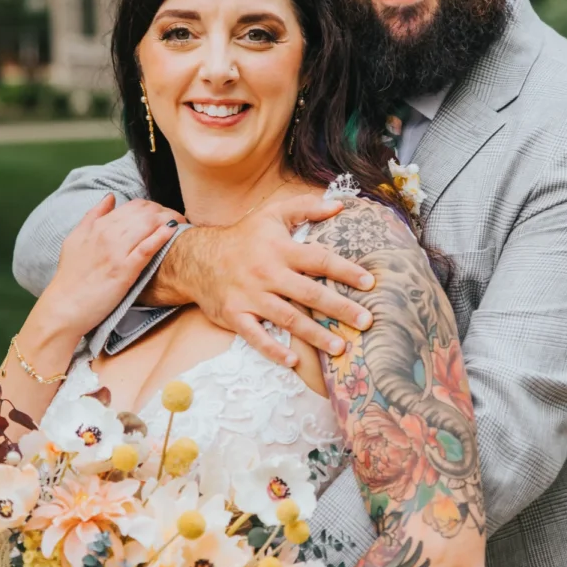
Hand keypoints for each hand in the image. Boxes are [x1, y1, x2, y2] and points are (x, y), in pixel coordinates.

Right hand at [36, 196, 183, 344]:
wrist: (64, 306)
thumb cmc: (70, 276)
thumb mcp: (75, 239)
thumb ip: (93, 216)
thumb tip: (110, 197)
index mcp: (97, 226)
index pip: (133, 206)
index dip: (154, 207)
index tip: (164, 215)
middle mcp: (107, 234)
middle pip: (145, 212)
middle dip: (166, 211)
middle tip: (178, 219)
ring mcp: (116, 252)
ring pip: (148, 224)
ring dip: (169, 219)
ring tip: (182, 223)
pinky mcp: (124, 270)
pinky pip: (146, 248)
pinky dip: (161, 236)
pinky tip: (173, 231)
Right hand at [160, 192, 374, 367]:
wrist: (196, 258)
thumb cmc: (242, 237)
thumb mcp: (271, 214)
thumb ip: (305, 207)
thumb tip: (339, 205)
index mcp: (279, 249)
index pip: (319, 260)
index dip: (346, 271)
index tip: (370, 283)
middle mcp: (267, 273)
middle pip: (309, 293)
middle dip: (339, 308)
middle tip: (366, 322)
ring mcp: (250, 296)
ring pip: (288, 318)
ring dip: (315, 335)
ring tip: (340, 348)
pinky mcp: (235, 315)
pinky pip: (255, 336)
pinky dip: (272, 349)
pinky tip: (293, 360)